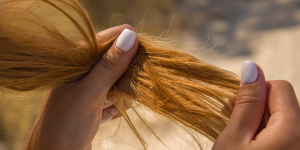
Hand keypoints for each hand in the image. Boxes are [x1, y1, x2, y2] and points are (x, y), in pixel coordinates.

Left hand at [25, 24, 138, 149]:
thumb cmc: (66, 125)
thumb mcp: (90, 93)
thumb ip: (109, 66)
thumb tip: (130, 35)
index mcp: (74, 62)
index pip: (105, 40)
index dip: (125, 42)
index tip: (144, 50)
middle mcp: (81, 72)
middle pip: (114, 60)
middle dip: (126, 73)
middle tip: (128, 85)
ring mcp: (88, 88)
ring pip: (116, 80)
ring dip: (123, 92)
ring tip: (118, 104)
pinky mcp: (93, 104)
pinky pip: (114, 96)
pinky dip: (117, 105)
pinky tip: (111, 113)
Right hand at [213, 61, 299, 149]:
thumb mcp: (234, 137)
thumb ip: (247, 103)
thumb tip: (252, 67)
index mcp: (293, 131)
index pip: (279, 87)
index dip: (254, 93)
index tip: (237, 110)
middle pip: (283, 103)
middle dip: (257, 109)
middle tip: (236, 126)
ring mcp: (298, 146)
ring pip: (282, 118)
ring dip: (260, 123)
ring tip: (242, 139)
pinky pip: (284, 134)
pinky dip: (267, 135)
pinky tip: (252, 146)